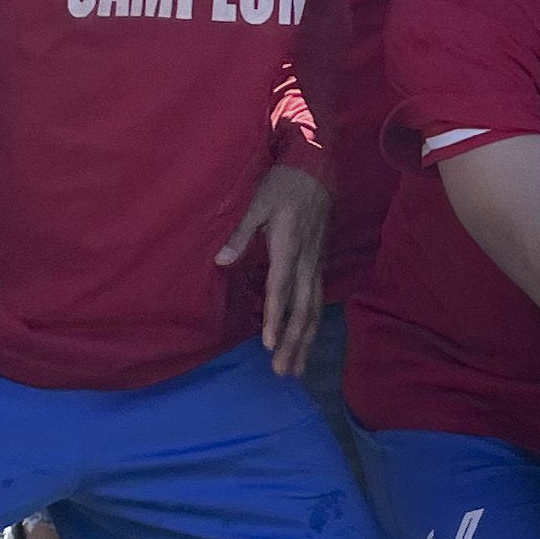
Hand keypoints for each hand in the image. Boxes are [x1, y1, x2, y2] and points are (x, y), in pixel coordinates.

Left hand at [215, 164, 332, 374]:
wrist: (316, 167)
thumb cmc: (282, 184)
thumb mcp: (256, 201)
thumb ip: (240, 232)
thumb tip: (221, 260)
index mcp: (288, 246)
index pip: (281, 289)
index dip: (275, 318)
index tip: (269, 344)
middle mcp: (306, 260)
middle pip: (302, 310)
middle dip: (293, 343)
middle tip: (282, 371)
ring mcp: (315, 263)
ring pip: (313, 310)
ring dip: (305, 341)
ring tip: (294, 368)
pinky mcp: (318, 263)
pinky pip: (317, 300)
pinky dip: (312, 325)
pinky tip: (306, 341)